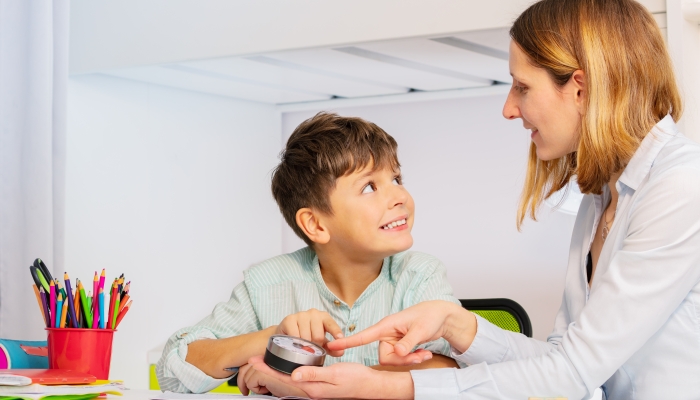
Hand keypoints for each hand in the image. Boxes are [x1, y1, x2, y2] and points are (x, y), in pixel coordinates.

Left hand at [246, 355, 413, 399]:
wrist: (370, 386)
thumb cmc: (356, 379)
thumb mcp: (335, 374)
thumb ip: (314, 374)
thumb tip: (294, 374)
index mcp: (312, 388)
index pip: (284, 378)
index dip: (268, 369)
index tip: (255, 361)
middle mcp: (310, 391)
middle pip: (282, 381)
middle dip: (266, 371)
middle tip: (252, 360)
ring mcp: (314, 390)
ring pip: (288, 382)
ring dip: (274, 373)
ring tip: (263, 364)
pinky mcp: (318, 387)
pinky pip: (297, 381)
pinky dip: (286, 375)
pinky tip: (284, 370)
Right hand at [276, 308, 344, 356]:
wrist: (288, 333)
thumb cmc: (308, 336)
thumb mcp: (322, 343)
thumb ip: (331, 348)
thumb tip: (341, 352)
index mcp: (324, 317)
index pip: (331, 325)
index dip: (336, 332)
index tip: (340, 338)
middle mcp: (314, 313)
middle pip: (318, 336)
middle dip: (316, 346)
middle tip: (312, 348)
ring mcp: (301, 315)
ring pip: (306, 337)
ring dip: (304, 346)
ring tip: (302, 345)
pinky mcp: (289, 319)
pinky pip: (295, 336)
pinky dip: (295, 343)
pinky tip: (295, 342)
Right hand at [327, 300, 475, 364]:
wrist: (440, 316)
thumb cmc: (429, 316)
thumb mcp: (420, 329)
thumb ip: (408, 342)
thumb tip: (397, 353)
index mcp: (386, 326)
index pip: (364, 335)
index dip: (349, 342)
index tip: (333, 346)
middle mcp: (387, 334)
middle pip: (384, 357)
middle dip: (402, 360)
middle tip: (420, 356)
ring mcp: (393, 340)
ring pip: (393, 360)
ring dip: (410, 360)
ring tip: (425, 353)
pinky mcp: (399, 345)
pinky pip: (401, 359)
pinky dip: (413, 358)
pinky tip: (425, 353)